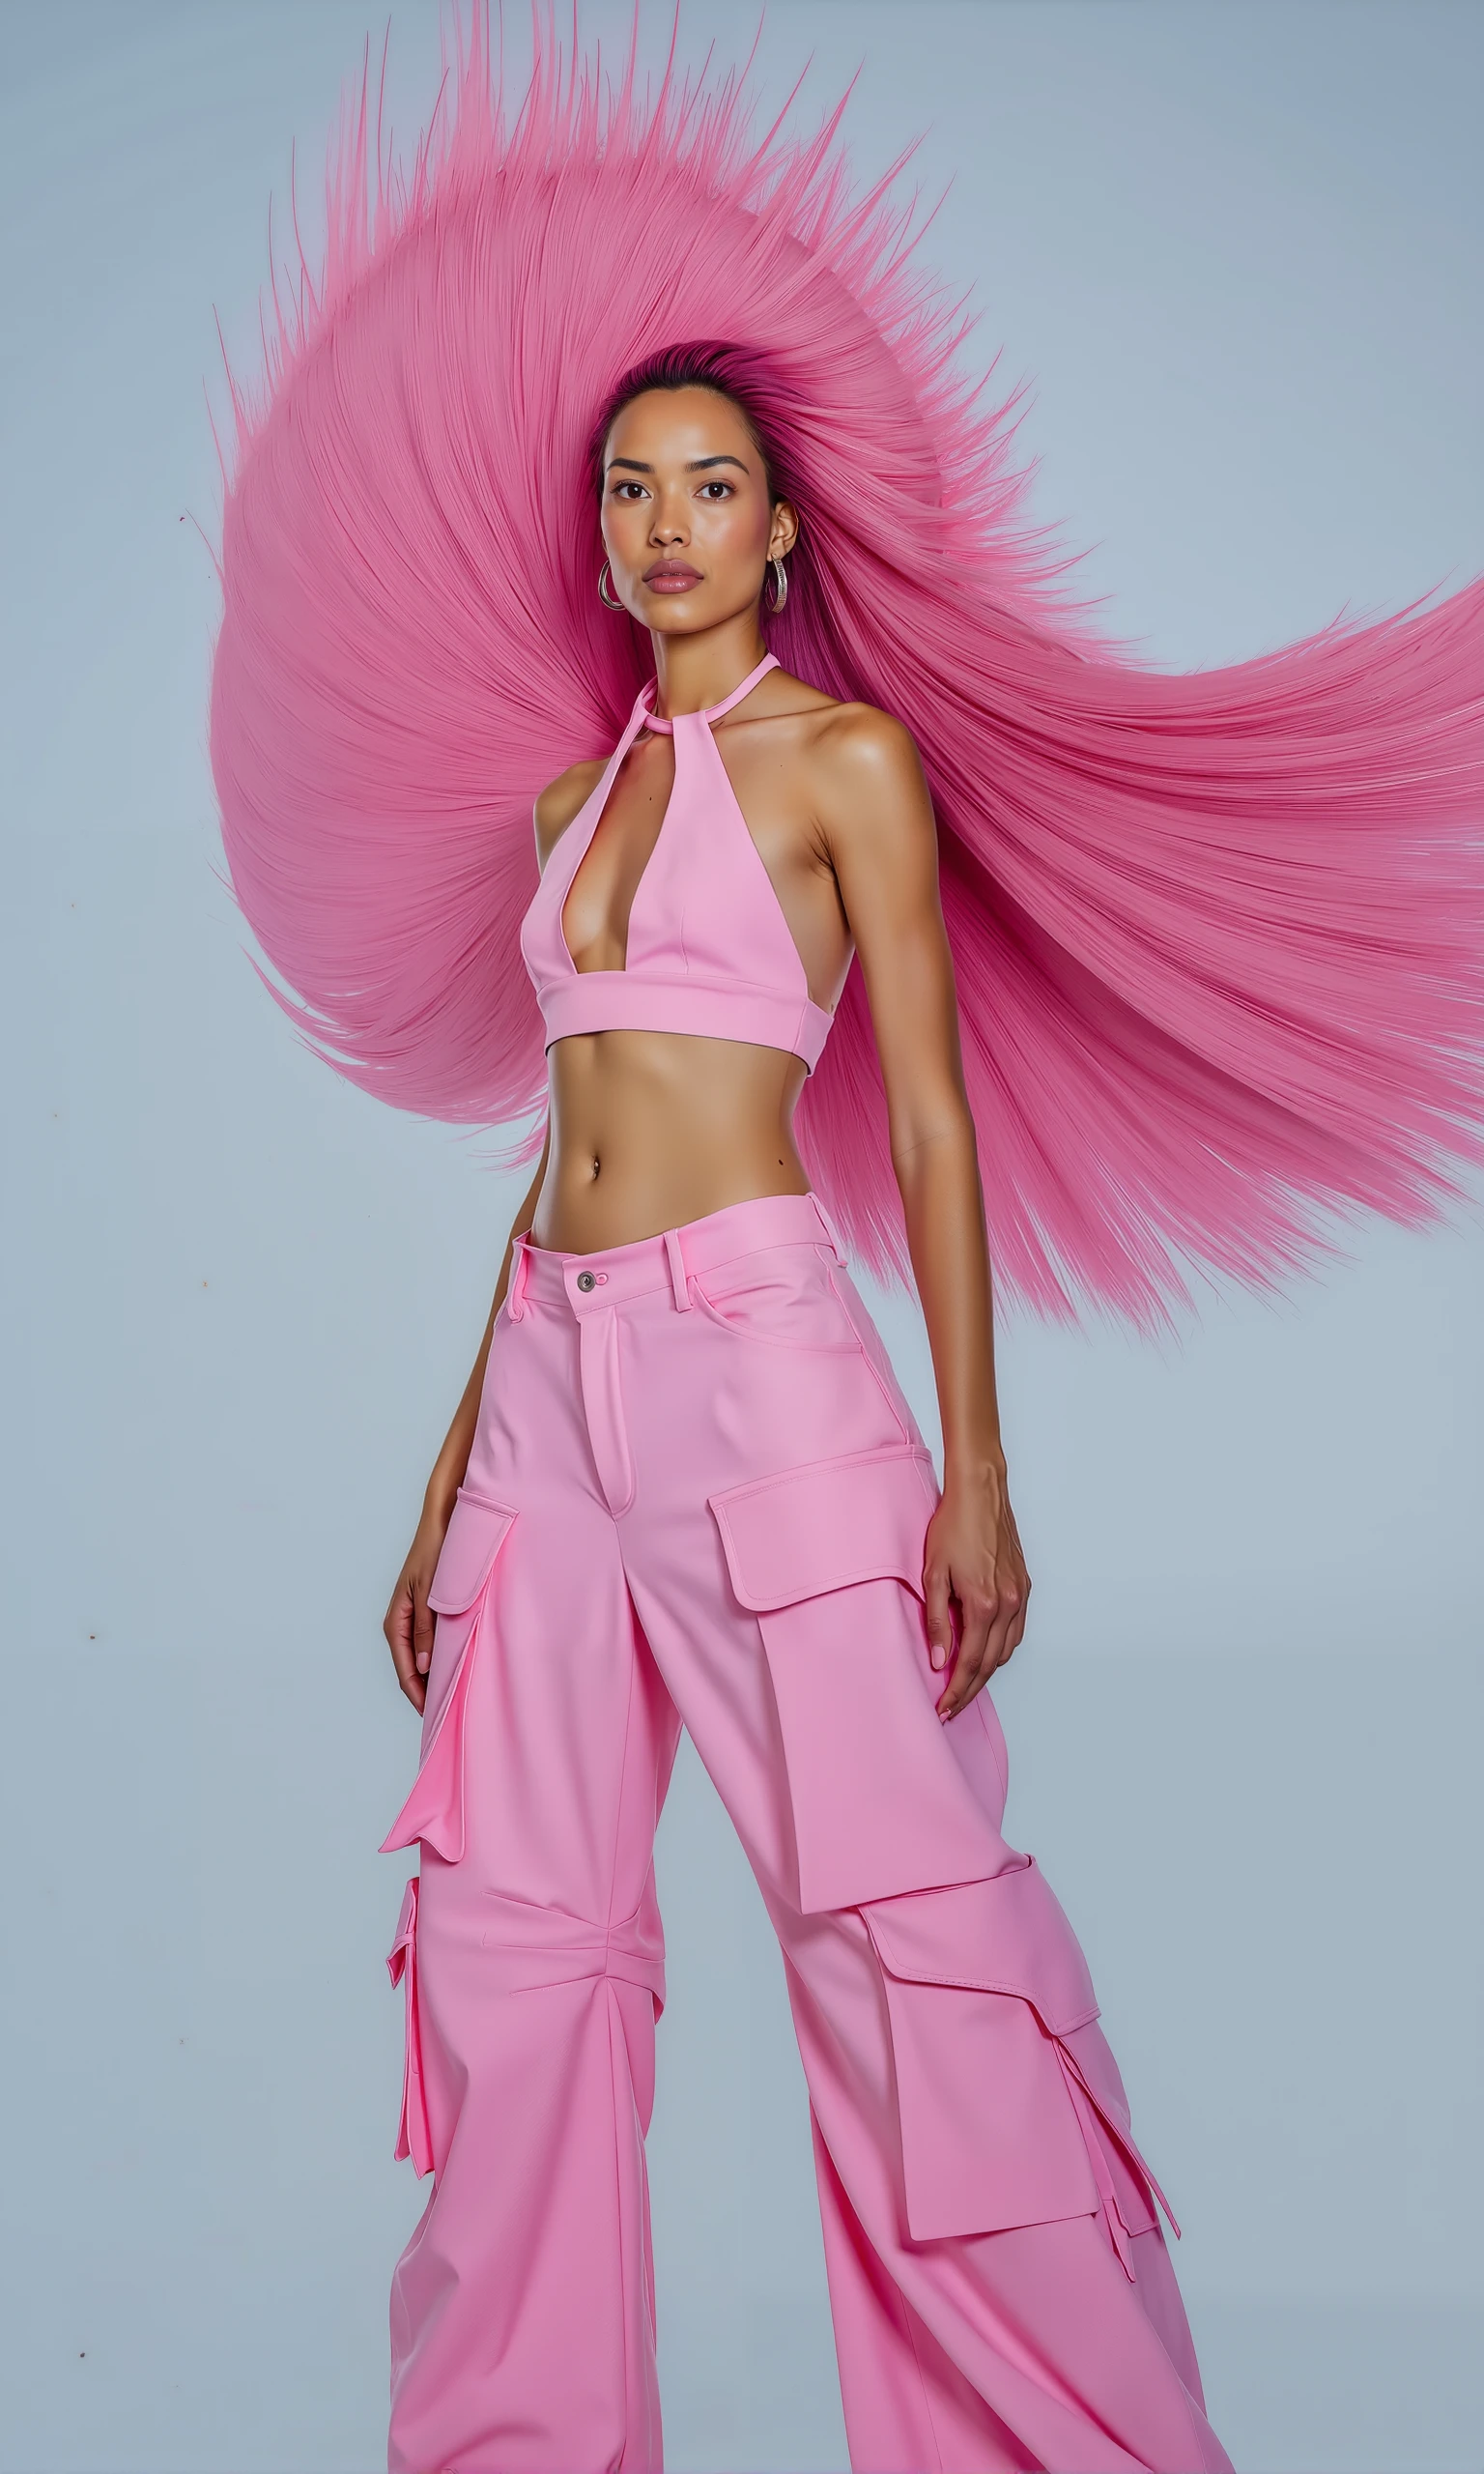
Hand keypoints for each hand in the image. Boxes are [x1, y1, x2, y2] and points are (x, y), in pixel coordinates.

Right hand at [383, 1501, 453, 1714]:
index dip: (418, 1695)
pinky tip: (453, 1668)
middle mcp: (401, 1623)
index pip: (405, 1670)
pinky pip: (429, 1644)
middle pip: (410, 1669)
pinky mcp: (426, 1613)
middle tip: (445, 1715)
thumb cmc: (435, 1554)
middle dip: (425, 1692)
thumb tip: (422, 1668)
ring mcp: (413, 1619)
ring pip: (420, 1659)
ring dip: (432, 1677)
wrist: (442, 1524)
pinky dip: (438, 1660)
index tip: (433, 1716)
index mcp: (396, 1622)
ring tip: (450, 1699)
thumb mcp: (430, 1594)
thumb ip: (426, 1631)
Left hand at [922, 1464, 1029, 1719]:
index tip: (943, 1709)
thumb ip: (937, 1621)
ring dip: (987, 1671)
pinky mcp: (1024, 1586)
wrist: (981, 1493)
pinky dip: (1002, 1648)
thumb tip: (939, 1660)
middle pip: (990, 1663)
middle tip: (952, 1706)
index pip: (970, 1663)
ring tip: (966, 1684)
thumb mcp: (933, 1574)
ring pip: (1007, 1650)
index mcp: (983, 1604)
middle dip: (970, 1689)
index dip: (956, 1690)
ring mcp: (1019, 1596)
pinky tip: (987, 1652)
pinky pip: (1017, 1631)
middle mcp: (1007, 1605)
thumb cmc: (953, 1526)